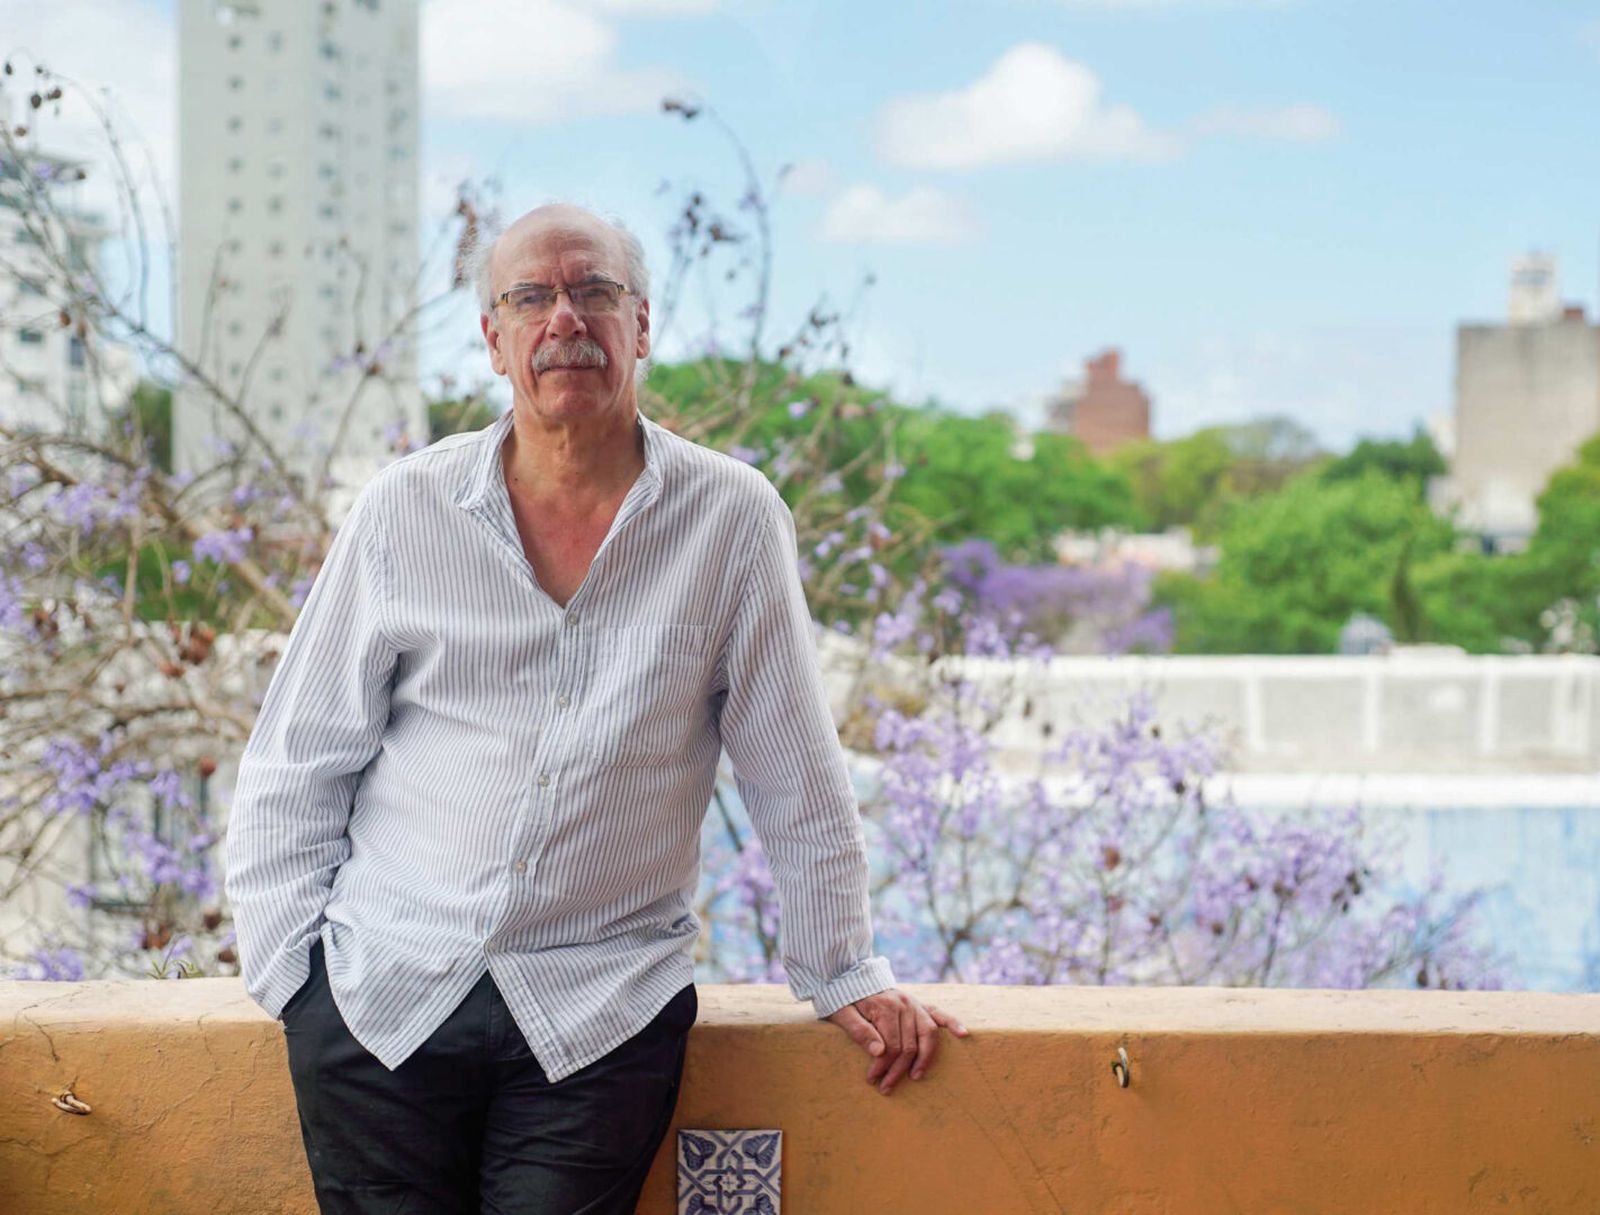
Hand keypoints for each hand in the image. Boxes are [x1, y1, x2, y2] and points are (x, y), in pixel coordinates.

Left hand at [826, 988, 968, 1095]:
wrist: (850, 976)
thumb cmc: (844, 999)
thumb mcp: (842, 1014)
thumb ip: (859, 1031)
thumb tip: (879, 1052)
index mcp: (884, 1006)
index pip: (891, 1045)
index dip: (882, 1066)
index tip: (871, 1079)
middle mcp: (904, 1004)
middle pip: (908, 1045)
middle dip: (897, 1070)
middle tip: (885, 1087)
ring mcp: (914, 1003)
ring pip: (928, 1035)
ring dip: (924, 1059)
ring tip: (915, 1077)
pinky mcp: (920, 1004)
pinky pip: (940, 1014)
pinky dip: (952, 1024)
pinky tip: (962, 1034)